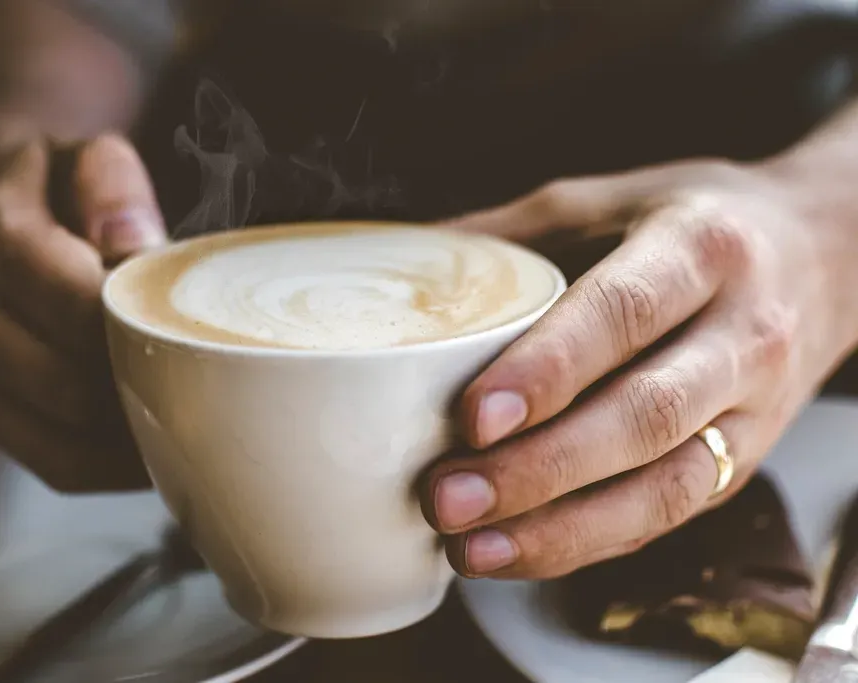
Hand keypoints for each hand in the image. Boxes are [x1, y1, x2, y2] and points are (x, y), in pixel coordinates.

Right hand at [0, 135, 165, 491]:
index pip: (76, 307)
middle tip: (206, 394)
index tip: (196, 338)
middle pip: (66, 384)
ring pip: (56, 439)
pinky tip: (154, 453)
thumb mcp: (89, 158)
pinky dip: (110, 470)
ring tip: (188, 431)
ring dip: (128, 444)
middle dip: (140, 392)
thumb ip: (113, 186)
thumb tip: (134, 244)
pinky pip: (49, 464)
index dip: (141, 333)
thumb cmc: (59, 189)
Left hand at [422, 159, 856, 578]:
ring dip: (560, 530)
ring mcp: (753, 409)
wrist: (825, 256)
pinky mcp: (744, 459)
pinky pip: (667, 514)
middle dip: (539, 470)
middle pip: (643, 417)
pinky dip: (589, 541)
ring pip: (663, 488)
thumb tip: (406, 261)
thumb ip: (514, 233)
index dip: (548, 371)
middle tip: (447, 497)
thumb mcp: (610, 199)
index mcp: (701, 250)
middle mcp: (741, 334)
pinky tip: (519, 551)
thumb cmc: (697, 223)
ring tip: (470, 548)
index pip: (623, 315)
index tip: (474, 417)